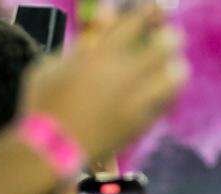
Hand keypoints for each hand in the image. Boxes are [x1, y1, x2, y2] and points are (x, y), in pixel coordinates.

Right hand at [21, 6, 187, 161]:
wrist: (50, 151)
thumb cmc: (45, 103)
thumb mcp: (53, 65)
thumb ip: (83, 40)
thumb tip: (107, 13)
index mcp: (99, 55)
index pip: (135, 23)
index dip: (151, 11)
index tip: (159, 6)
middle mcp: (123, 75)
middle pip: (164, 44)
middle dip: (170, 36)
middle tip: (170, 37)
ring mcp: (135, 101)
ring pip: (175, 75)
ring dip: (175, 67)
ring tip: (172, 66)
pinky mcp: (142, 124)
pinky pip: (167, 101)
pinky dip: (168, 92)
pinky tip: (162, 91)